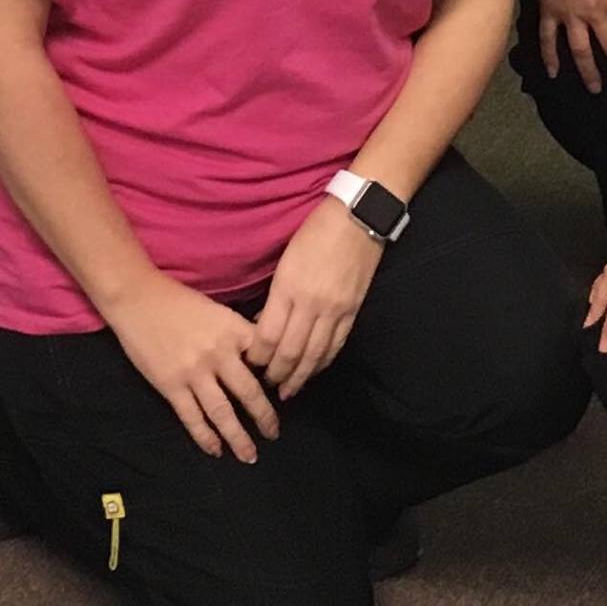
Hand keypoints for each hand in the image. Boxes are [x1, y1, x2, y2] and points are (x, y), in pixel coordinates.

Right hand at [106, 275, 279, 461]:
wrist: (138, 298)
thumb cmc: (179, 300)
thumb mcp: (218, 310)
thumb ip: (237, 333)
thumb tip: (257, 356)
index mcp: (233, 329)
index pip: (265, 357)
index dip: (277, 376)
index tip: (284, 391)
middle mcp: (218, 353)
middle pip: (249, 392)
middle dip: (265, 416)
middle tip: (274, 433)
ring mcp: (194, 373)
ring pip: (222, 413)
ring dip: (238, 437)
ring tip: (250, 455)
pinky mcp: (171, 386)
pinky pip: (192, 418)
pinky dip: (206, 437)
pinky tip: (216, 450)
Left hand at [249, 196, 382, 400]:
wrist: (357, 217)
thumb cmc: (314, 231)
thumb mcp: (285, 260)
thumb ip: (274, 296)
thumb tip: (261, 324)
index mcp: (288, 287)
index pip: (267, 335)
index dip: (257, 357)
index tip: (249, 365)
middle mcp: (311, 304)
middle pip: (290, 352)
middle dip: (275, 373)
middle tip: (265, 384)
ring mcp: (335, 310)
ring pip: (314, 356)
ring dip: (299, 377)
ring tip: (287, 390)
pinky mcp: (353, 311)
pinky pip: (336, 345)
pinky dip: (323, 363)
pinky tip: (314, 371)